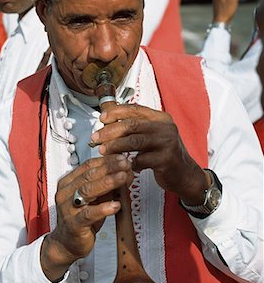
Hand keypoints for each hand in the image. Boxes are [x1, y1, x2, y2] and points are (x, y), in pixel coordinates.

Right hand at [41, 154, 132, 281]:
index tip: (122, 157)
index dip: (106, 160)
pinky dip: (103, 208)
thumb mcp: (97, 198)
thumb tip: (127, 171)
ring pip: (87, 191)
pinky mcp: (73, 224)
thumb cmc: (83, 217)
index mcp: (69, 182)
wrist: (67, 243)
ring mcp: (68, 208)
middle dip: (109, 168)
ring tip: (123, 177)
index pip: (88, 166)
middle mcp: (65, 192)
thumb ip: (109, 185)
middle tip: (126, 163)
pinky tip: (116, 205)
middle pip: (88, 175)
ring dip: (107, 183)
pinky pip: (88, 214)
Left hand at [90, 103, 208, 203]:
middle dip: (110, 131)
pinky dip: (130, 163)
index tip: (102, 118)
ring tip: (103, 150)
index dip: (116, 112)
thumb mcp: (152, 135)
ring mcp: (167, 143)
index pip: (135, 109)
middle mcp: (165, 127)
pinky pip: (142, 160)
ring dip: (115, 146)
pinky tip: (124, 166)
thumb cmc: (164, 153)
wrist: (185, 173)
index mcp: (160, 118)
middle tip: (96, 138)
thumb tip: (107, 120)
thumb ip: (135, 127)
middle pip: (132, 125)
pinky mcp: (167, 159)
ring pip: (135, 142)